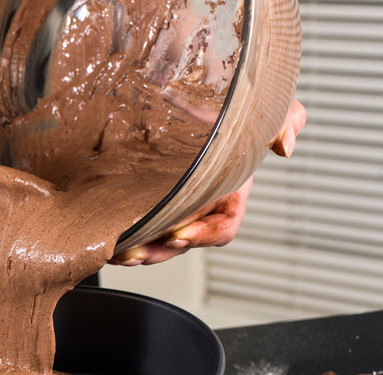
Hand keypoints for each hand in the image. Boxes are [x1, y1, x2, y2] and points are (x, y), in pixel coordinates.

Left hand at [110, 99, 306, 265]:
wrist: (205, 96)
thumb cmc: (238, 111)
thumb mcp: (271, 108)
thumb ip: (286, 121)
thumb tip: (284, 146)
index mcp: (231, 194)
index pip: (223, 227)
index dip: (204, 235)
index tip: (180, 234)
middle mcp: (203, 206)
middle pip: (184, 242)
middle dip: (161, 251)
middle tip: (139, 253)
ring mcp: (177, 206)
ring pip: (160, 240)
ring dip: (142, 251)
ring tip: (121, 254)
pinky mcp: (154, 199)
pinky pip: (144, 225)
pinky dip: (129, 235)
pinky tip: (111, 241)